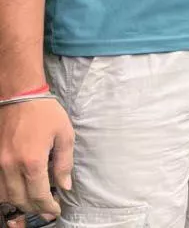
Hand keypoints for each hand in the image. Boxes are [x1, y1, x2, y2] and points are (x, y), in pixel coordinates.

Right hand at [0, 98, 72, 221]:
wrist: (19, 96)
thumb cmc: (45, 113)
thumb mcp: (64, 135)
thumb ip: (64, 164)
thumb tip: (64, 186)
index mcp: (32, 161)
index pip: (38, 195)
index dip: (48, 206)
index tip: (56, 210)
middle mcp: (11, 166)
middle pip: (19, 199)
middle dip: (34, 208)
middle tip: (47, 210)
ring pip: (4, 195)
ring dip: (19, 203)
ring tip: (33, 203)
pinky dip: (6, 193)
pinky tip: (18, 192)